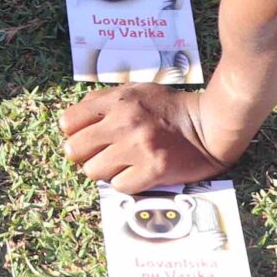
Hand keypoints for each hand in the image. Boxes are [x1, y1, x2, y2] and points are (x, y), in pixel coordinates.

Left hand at [58, 84, 237, 192]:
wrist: (208, 125)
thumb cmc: (170, 108)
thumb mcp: (135, 90)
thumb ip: (104, 101)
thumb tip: (74, 121)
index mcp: (116, 100)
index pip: (68, 121)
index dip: (73, 133)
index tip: (85, 139)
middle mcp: (123, 122)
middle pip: (74, 150)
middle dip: (84, 156)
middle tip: (99, 156)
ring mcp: (137, 147)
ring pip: (93, 171)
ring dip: (105, 171)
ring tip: (121, 165)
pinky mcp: (152, 170)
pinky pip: (119, 187)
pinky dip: (126, 183)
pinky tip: (138, 173)